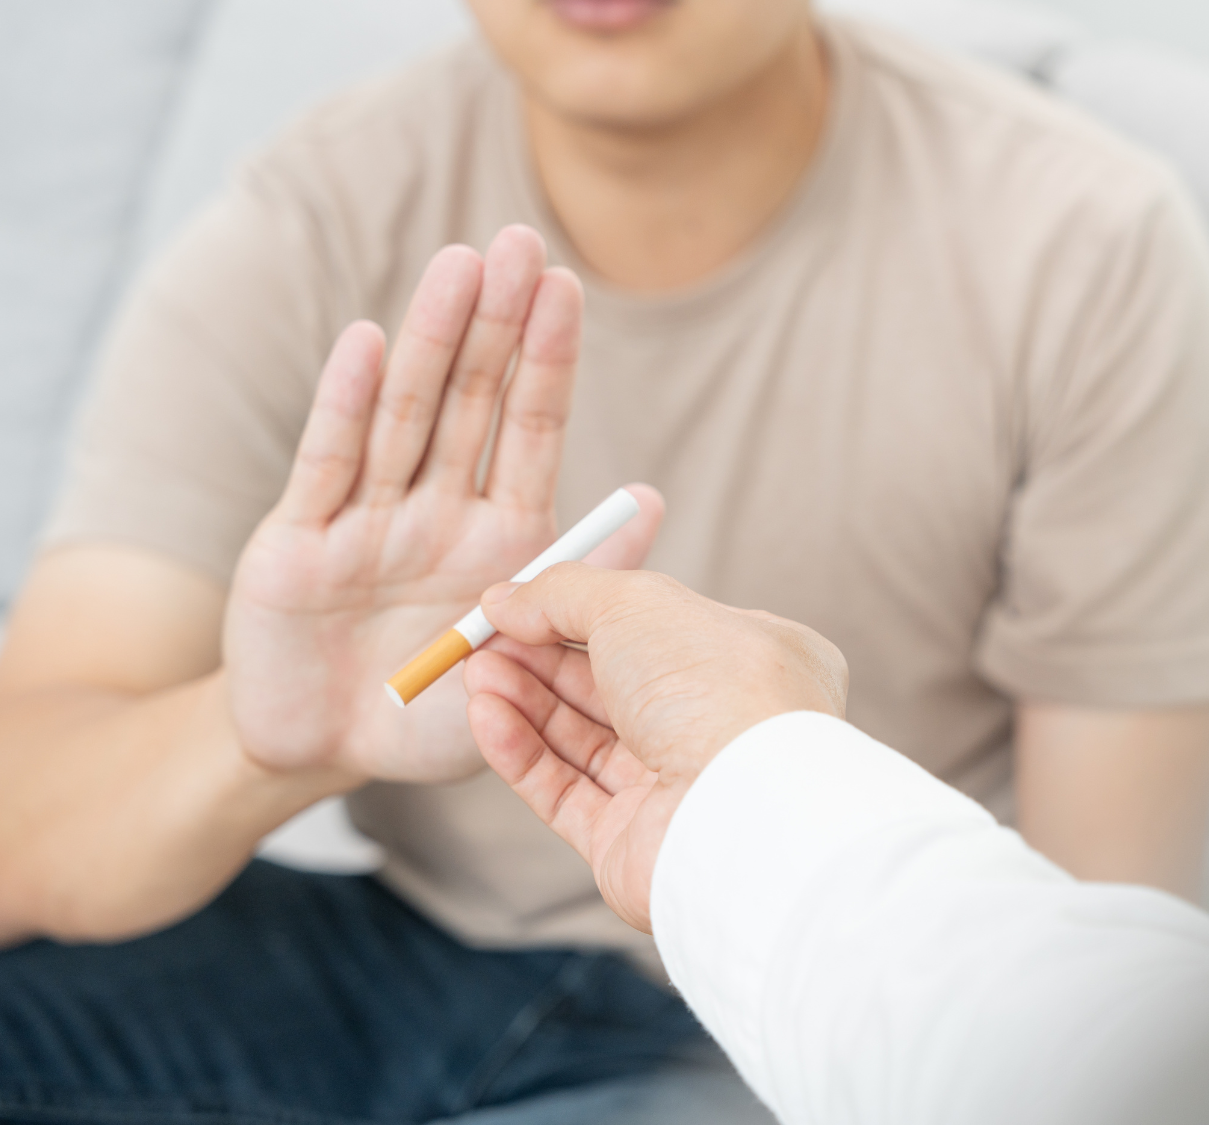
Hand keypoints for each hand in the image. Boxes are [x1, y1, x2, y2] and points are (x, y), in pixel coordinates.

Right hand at [223, 227, 662, 784]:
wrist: (327, 754)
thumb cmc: (433, 714)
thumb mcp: (522, 658)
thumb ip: (582, 581)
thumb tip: (652, 499)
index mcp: (498, 537)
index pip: (530, 431)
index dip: (547, 360)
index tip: (568, 286)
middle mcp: (434, 511)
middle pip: (468, 402)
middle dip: (496, 324)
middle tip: (520, 240)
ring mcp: (365, 520)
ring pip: (404, 416)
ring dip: (431, 341)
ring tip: (460, 265)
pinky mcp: (296, 543)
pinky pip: (327, 466)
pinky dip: (345, 405)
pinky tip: (367, 341)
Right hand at [463, 566, 847, 931]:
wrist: (741, 812)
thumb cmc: (713, 690)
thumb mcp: (634, 604)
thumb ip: (564, 593)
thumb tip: (505, 598)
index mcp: (747, 661)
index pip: (653, 630)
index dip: (581, 614)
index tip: (519, 602)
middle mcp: (717, 727)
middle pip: (611, 687)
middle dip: (540, 659)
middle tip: (481, 639)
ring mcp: (677, 789)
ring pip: (584, 740)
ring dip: (523, 702)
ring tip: (474, 672)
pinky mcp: (634, 844)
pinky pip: (566, 792)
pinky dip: (521, 753)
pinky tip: (485, 715)